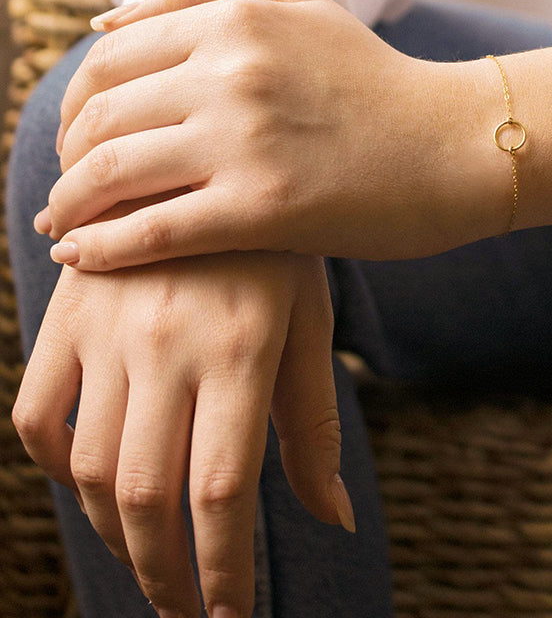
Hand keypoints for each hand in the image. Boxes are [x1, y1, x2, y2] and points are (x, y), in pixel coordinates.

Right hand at [12, 248, 353, 617]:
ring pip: (89, 469)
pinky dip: (55, 466)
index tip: (228, 616)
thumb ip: (313, 425)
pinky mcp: (68, 316)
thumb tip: (334, 520)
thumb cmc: (279, 252)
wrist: (210, 160)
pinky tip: (91, 481)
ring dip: (113, 535)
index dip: (221, 572)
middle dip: (165, 572)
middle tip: (183, 605)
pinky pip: (38, 415)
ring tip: (148, 558)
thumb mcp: (309, 325)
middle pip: (147, 496)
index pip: (220, 491)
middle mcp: (168, 343)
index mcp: (242, 348)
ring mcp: (109, 330)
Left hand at [37, 0, 504, 271]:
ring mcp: (247, 140)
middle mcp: (232, 72)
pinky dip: (102, 249)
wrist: (459, 144)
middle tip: (69, 188)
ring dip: (69, 205)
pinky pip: (152, 231)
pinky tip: (81, 259)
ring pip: (109, 173)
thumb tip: (105, 24)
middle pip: (96, 116)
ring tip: (64, 225)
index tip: (77, 139)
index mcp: (236, 20)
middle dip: (65, 158)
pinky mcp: (265, 208)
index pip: (106, 58)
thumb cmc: (379, 81)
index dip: (73, 103)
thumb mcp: (302, 7)